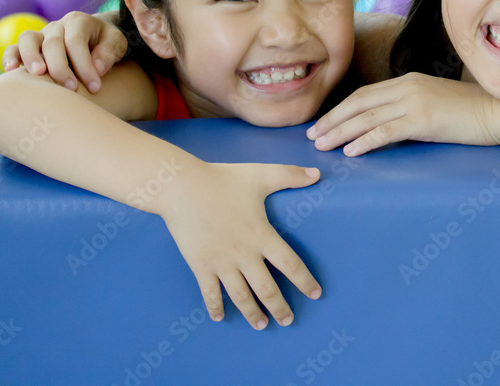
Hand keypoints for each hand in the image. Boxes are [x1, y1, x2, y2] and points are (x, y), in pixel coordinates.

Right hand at [1, 11, 126, 92]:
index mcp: (79, 22)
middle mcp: (57, 26)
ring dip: (31, 57)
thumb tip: (97, 68)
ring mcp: (41, 35)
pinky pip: (13, 48)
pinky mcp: (29, 47)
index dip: (84, 65)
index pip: (76, 42)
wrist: (94, 36)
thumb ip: (109, 53)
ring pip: (27, 39)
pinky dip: (10, 57)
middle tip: (71, 88)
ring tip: (38, 74)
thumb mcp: (116, 43)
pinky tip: (11, 72)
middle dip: (61, 67)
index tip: (95, 87)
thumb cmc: (105, 43)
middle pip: (53, 42)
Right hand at [161, 162, 323, 329]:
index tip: (315, 294)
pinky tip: (220, 317)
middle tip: (288, 321)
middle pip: (267, 289)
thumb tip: (318, 173)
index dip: (304, 281)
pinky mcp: (200, 265)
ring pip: (241, 296)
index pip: (290, 265)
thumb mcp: (260, 174)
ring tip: (262, 326)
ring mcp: (221, 263)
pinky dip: (215, 307)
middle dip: (280, 308)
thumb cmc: (222, 179)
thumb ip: (290, 175)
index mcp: (262, 235)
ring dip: (253, 314)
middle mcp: (244, 254)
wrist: (182, 187)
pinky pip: (209, 293)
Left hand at [306, 72, 499, 155]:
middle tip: (311, 136)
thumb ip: (410, 108)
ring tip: (322, 146)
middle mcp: (407, 87)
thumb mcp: (434, 102)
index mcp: (408, 81)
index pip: (364, 94)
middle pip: (358, 103)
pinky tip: (351, 151)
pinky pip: (386, 131)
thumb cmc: (471, 111)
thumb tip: (388, 124)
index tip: (322, 123)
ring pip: (367, 117)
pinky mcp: (424, 120)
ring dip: (340, 132)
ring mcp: (415, 102)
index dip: (340, 109)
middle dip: (332, 120)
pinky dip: (365, 141)